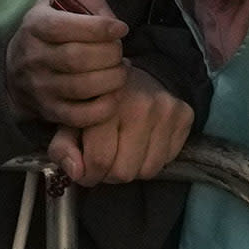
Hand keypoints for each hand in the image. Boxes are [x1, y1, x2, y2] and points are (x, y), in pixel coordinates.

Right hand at [5, 0, 128, 126]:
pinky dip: (106, 106)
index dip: (99, 28)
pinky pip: (81, 116)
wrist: (18, 66)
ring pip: (82, 87)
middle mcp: (33, 57)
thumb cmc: (53, 26)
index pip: (65, 27)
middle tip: (120, 51)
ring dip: (113, 78)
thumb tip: (111, 21)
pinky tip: (114, 92)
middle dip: (110, 53)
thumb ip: (90, 0)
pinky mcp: (49, 111)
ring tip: (121, 69)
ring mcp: (39, 87)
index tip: (121, 28)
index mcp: (35, 25)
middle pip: (77, 58)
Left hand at [46, 66, 192, 186]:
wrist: (135, 73)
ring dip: (133, 169)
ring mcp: (167, 110)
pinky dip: (152, 159)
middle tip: (106, 160)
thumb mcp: (69, 121)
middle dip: (110, 174)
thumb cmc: (97, 102)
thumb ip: (62, 148)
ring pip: (148, 171)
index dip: (88, 175)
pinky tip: (144, 143)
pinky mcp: (185, 115)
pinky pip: (167, 160)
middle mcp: (142, 105)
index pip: (99, 161)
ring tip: (124, 151)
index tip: (85, 170)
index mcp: (107, 104)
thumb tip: (76, 172)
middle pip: (124, 172)